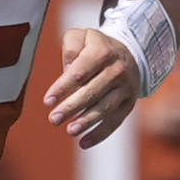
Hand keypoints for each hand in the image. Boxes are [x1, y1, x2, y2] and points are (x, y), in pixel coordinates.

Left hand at [44, 26, 139, 145]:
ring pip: (105, 107)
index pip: (80, 72)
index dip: (62, 87)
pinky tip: (84, 143)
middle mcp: (117, 70)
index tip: (47, 101)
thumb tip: (68, 69)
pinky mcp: (129, 102)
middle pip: (92, 92)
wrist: (132, 53)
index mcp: (103, 52)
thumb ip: (71, 46)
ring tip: (69, 131)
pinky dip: (101, 133)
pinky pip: (116, 120)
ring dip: (87, 121)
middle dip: (71, 107)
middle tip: (53, 119)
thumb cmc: (96, 47)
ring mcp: (126, 88)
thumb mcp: (82, 36)